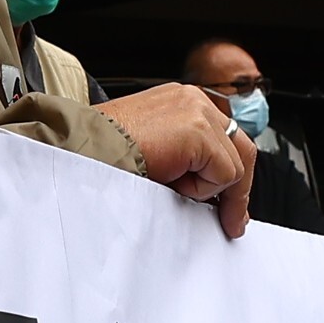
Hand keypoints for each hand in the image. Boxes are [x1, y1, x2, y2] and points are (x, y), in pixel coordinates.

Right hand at [97, 80, 257, 237]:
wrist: (82, 151)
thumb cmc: (104, 154)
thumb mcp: (156, 151)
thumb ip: (186, 158)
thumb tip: (212, 190)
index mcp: (182, 102)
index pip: (225, 139)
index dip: (231, 176)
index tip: (229, 208)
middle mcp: (193, 100)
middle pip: (241, 148)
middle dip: (238, 190)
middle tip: (232, 222)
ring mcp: (198, 112)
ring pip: (233, 166)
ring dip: (206, 189)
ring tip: (170, 187)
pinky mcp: (198, 131)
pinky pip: (223, 174)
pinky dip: (200, 189)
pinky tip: (170, 182)